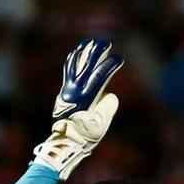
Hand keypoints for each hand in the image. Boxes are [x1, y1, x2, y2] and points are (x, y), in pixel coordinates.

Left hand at [32, 39, 122, 179]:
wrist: (66, 141)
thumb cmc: (85, 135)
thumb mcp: (100, 124)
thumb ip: (107, 108)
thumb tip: (110, 95)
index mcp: (85, 97)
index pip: (99, 76)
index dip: (109, 65)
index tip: (119, 58)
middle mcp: (74, 90)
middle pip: (86, 66)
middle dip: (96, 52)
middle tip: (105, 42)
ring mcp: (67, 89)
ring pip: (74, 66)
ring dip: (83, 53)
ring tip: (89, 42)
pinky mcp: (64, 91)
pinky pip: (68, 71)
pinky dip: (72, 60)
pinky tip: (76, 53)